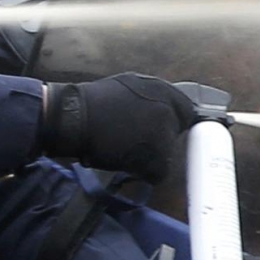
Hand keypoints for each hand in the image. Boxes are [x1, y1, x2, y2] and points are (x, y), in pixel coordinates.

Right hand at [39, 72, 206, 182]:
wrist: (74, 119)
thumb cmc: (91, 104)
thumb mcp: (127, 87)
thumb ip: (149, 98)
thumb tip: (160, 109)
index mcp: (161, 89)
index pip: (185, 110)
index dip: (173, 121)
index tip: (160, 130)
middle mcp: (167, 109)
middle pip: (176, 132)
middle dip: (160, 139)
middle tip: (136, 142)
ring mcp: (163, 133)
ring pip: (168, 154)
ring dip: (151, 156)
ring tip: (127, 152)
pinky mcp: (156, 156)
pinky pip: (160, 172)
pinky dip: (145, 173)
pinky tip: (127, 164)